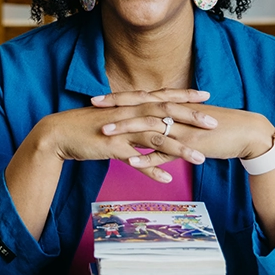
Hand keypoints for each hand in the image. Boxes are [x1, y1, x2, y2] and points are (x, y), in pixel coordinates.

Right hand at [33, 88, 217, 182]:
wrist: (60, 133)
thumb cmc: (89, 126)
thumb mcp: (116, 118)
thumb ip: (135, 118)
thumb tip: (151, 121)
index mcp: (132, 105)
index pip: (164, 97)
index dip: (185, 96)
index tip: (207, 96)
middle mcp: (130, 114)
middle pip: (166, 113)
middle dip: (192, 118)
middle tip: (214, 123)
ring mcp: (122, 131)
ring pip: (156, 138)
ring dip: (180, 149)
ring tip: (200, 158)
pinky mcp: (113, 148)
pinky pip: (136, 161)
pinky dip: (152, 170)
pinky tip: (167, 179)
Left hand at [91, 92, 274, 171]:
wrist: (247, 133)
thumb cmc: (220, 127)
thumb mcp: (192, 121)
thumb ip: (174, 120)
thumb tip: (157, 123)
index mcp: (174, 106)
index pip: (142, 98)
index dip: (119, 97)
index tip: (98, 98)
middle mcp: (176, 113)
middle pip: (141, 107)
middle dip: (115, 107)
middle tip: (92, 106)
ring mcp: (183, 129)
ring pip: (149, 127)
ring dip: (126, 130)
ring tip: (103, 133)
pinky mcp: (191, 145)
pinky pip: (166, 152)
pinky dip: (148, 158)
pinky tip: (131, 162)